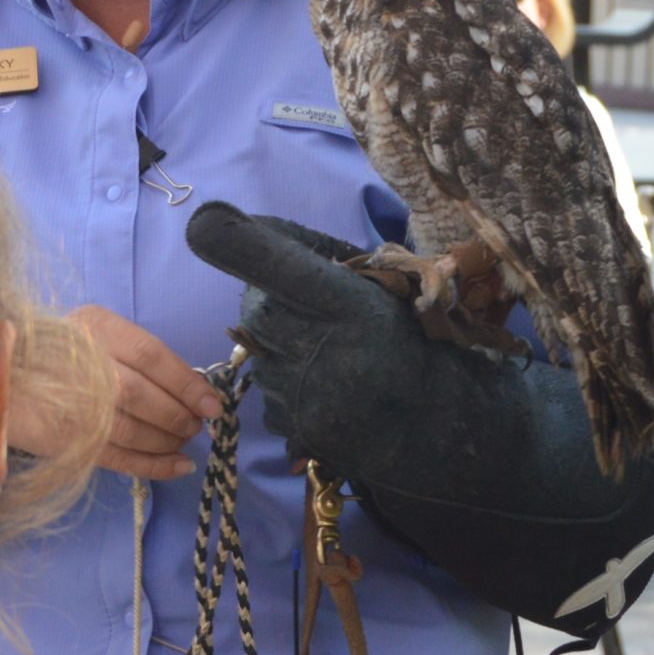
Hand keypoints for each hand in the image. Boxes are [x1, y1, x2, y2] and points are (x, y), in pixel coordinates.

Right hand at [12, 306, 219, 480]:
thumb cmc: (58, 353)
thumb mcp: (94, 333)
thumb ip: (135, 356)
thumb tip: (191, 389)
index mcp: (93, 327)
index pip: (150, 355)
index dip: (187, 382)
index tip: (213, 403)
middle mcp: (79, 363)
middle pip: (141, 394)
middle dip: (177, 415)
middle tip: (196, 425)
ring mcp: (68, 405)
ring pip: (130, 430)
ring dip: (166, 440)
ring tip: (183, 441)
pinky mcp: (64, 441)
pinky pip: (117, 459)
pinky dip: (153, 466)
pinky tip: (178, 466)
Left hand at [185, 202, 653, 637]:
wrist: (449, 430)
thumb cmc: (423, 344)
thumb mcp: (389, 288)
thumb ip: (324, 261)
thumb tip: (251, 232)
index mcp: (352, 306)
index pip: (276, 264)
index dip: (235, 241)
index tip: (204, 223)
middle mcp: (326, 351)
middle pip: (254, 308)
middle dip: (269, 299)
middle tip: (306, 303)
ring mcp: (309, 397)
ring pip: (258, 352)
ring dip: (279, 344)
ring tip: (329, 352)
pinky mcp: (299, 431)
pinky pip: (269, 392)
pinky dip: (287, 383)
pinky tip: (329, 386)